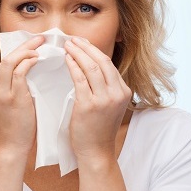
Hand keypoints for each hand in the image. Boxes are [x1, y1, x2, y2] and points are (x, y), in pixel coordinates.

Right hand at [0, 35, 43, 153]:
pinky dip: (29, 62)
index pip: (4, 62)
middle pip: (6, 57)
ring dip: (28, 50)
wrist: (9, 146)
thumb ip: (11, 86)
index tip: (34, 44)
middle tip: (41, 38)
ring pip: (11, 61)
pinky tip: (38, 59)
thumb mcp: (6, 102)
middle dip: (25, 45)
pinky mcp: (10, 97)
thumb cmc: (12, 126)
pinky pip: (19, 72)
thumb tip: (29, 68)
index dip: (19, 50)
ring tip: (42, 45)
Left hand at [64, 37, 131, 162]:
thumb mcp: (109, 105)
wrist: (96, 151)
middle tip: (72, 39)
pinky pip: (80, 80)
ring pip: (91, 67)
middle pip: (102, 61)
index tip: (82, 42)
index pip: (109, 64)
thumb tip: (92, 68)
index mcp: (123, 91)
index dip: (94, 50)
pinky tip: (66, 60)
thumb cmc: (98, 128)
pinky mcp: (89, 105)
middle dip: (86, 47)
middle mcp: (117, 93)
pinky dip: (73, 66)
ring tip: (67, 45)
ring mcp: (104, 99)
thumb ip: (105, 88)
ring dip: (78, 53)